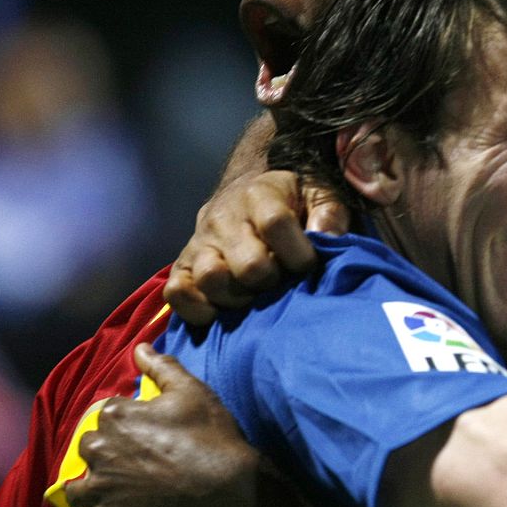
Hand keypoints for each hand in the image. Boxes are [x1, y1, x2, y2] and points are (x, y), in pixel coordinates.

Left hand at [66, 345, 262, 506]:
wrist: (227, 491)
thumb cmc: (211, 438)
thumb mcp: (193, 393)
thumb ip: (162, 367)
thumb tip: (139, 347)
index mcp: (115, 416)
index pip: (107, 415)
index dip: (128, 424)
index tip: (149, 435)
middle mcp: (99, 450)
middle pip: (89, 449)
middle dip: (106, 455)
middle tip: (137, 463)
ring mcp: (101, 489)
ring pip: (79, 489)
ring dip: (94, 489)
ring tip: (119, 492)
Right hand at [165, 170, 348, 323]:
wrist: (244, 195)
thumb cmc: (289, 203)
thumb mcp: (318, 195)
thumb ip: (329, 213)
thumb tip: (328, 237)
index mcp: (258, 196)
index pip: (275, 224)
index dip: (298, 253)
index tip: (308, 265)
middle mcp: (223, 218)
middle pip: (249, 264)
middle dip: (273, 281)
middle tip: (281, 282)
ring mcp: (199, 243)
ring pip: (212, 279)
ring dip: (239, 298)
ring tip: (255, 296)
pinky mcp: (181, 266)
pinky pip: (177, 292)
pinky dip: (198, 309)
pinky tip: (222, 311)